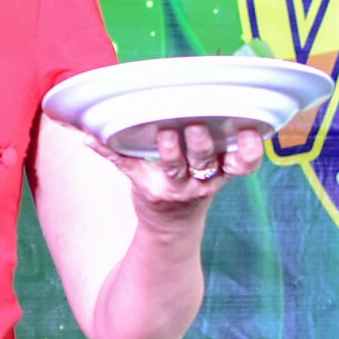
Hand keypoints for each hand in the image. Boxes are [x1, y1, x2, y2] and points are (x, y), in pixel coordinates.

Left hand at [90, 122, 266, 219]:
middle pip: (205, 159)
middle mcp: (200, 180)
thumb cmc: (192, 186)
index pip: (243, 163)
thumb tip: (232, 109)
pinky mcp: (145, 186)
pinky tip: (90, 139)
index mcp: (221, 170)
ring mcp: (174, 185)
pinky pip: (126, 165)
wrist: (171, 229)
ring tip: (163, 134)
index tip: (248, 131)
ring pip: (173, 166)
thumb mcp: (215, 170)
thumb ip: (223, 147)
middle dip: (202, 143)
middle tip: (196, 126)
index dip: (249, 150)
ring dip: (168, 149)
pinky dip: (106, 149)